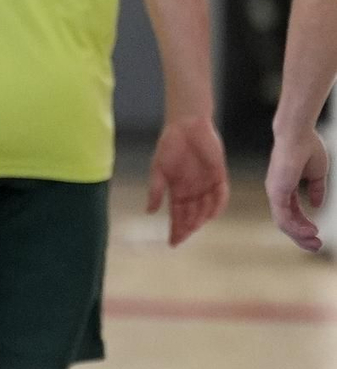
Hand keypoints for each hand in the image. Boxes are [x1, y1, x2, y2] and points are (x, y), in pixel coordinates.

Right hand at [146, 114, 228, 247]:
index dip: (176, 229)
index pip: (177, 215)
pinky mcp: (219, 175)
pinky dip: (218, 205)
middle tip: (182, 238)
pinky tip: (212, 214)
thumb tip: (149, 212)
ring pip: (206, 208)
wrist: (186, 125)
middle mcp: (193, 191)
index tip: (172, 243)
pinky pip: (221, 194)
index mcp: (177, 190)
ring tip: (194, 227)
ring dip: (200, 219)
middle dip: (187, 228)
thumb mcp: (158, 170)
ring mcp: (206, 184)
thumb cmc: (169, 145)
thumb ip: (155, 191)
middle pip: (192, 215)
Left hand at [267, 127, 327, 252]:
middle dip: (302, 236)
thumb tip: (317, 205)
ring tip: (316, 242)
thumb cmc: (307, 147)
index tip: (317, 234)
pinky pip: (284, 217)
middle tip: (316, 246)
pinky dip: (296, 227)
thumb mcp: (316, 173)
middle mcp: (277, 192)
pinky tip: (310, 232)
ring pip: (284, 223)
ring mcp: (275, 192)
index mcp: (284, 187)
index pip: (292, 213)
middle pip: (286, 222)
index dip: (304, 225)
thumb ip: (316, 189)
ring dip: (300, 235)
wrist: (299, 134)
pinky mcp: (276, 192)